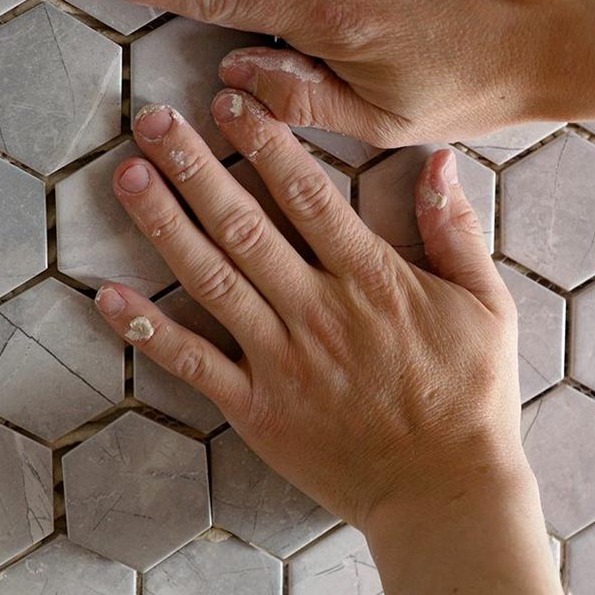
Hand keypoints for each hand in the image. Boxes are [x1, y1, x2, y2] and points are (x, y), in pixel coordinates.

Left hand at [90, 89, 528, 527]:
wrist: (447, 495)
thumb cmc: (472, 399)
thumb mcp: (487, 305)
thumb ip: (455, 230)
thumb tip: (439, 159)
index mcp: (371, 279)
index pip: (307, 195)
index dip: (265, 142)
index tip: (230, 100)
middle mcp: (318, 311)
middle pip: (245, 224)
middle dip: (196, 165)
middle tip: (153, 118)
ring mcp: (282, 360)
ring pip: (211, 279)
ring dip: (164, 224)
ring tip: (127, 175)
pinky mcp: (257, 409)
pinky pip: (194, 364)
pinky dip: (148, 331)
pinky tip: (108, 297)